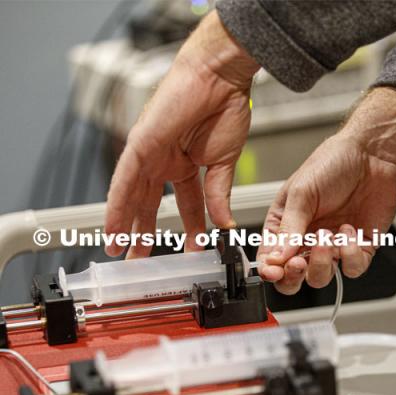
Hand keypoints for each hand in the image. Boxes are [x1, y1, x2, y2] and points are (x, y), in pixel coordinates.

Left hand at [104, 11, 258, 258]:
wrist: (219, 80)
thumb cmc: (224, 110)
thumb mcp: (224, 165)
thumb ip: (219, 196)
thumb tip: (225, 224)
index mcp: (186, 166)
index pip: (183, 205)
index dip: (187, 229)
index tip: (189, 249)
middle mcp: (164, 163)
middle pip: (149, 204)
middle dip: (144, 233)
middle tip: (138, 257)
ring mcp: (150, 155)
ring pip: (131, 196)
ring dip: (124, 224)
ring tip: (118, 250)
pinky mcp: (139, 145)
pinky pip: (123, 180)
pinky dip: (117, 204)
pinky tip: (113, 226)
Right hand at [257, 87, 395, 293]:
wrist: (371, 154)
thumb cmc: (331, 164)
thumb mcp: (301, 192)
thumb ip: (289, 226)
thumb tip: (277, 256)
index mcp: (285, 226)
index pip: (270, 258)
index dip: (270, 270)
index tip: (274, 270)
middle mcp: (306, 239)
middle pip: (293, 277)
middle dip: (293, 276)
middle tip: (298, 263)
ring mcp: (332, 246)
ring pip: (321, 277)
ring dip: (323, 262)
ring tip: (327, 236)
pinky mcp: (358, 247)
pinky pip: (352, 268)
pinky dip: (350, 255)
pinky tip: (349, 231)